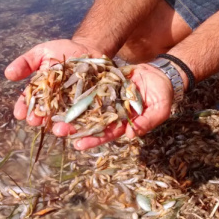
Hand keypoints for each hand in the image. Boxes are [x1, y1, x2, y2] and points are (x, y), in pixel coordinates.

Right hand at [5, 39, 102, 124]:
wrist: (89, 48)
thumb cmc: (62, 51)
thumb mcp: (41, 53)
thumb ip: (25, 63)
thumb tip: (8, 74)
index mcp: (41, 92)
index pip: (29, 102)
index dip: (23, 108)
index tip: (19, 113)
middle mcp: (55, 102)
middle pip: (46, 114)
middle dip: (40, 119)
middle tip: (35, 122)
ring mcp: (72, 106)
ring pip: (65, 120)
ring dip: (61, 127)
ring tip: (57, 129)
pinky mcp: (89, 106)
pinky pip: (87, 117)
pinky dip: (84, 125)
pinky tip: (82, 128)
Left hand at [54, 63, 173, 149]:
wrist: (161, 74)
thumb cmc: (163, 94)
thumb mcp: (160, 109)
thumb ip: (147, 122)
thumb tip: (132, 134)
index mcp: (124, 123)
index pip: (107, 133)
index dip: (94, 139)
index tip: (79, 145)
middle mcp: (112, 112)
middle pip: (91, 122)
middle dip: (75, 127)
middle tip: (58, 130)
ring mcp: (107, 98)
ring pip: (87, 106)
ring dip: (72, 111)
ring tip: (54, 115)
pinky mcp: (104, 83)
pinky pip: (89, 88)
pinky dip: (77, 91)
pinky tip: (62, 93)